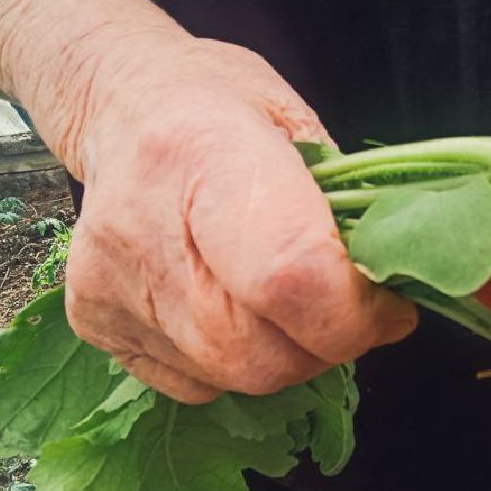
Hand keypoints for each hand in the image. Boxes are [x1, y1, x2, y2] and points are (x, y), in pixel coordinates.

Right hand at [55, 33, 416, 401]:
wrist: (121, 106)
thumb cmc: (220, 106)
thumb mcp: (300, 125)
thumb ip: (349, 209)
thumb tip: (397, 290)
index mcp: (202, 155)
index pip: (290, 277)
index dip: (354, 312)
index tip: (386, 303)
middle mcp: (143, 227)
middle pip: (260, 351)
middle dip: (326, 344)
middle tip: (347, 309)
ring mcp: (112, 284)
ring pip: (230, 377)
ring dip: (286, 357)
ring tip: (289, 302)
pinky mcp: (92, 322)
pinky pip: (193, 384)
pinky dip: (233, 362)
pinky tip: (231, 306)